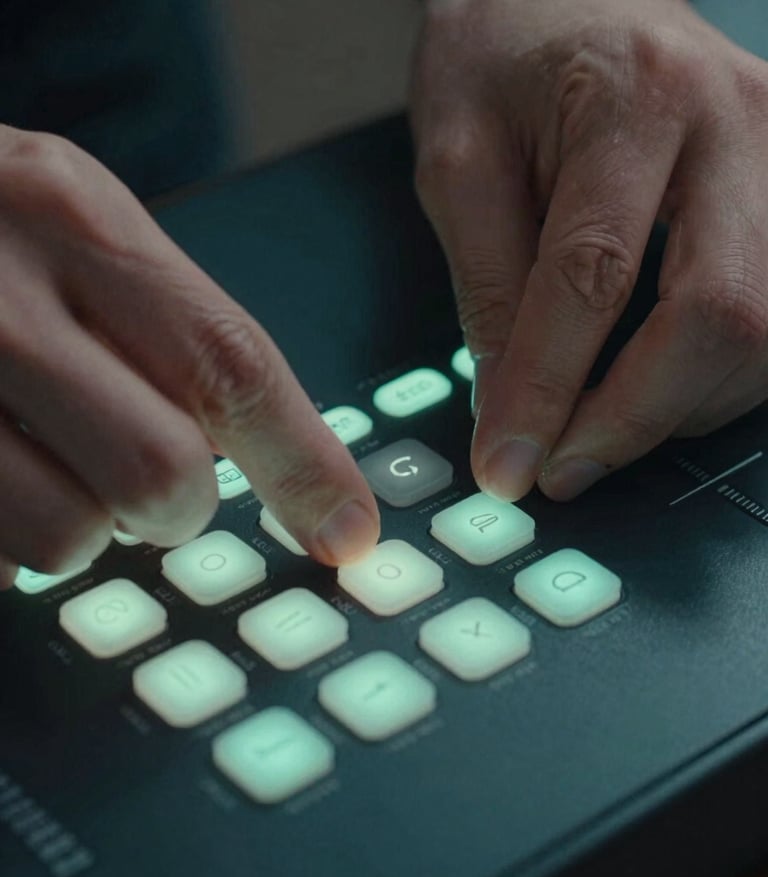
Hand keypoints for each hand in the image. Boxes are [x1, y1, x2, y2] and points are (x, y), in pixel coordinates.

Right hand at [0, 127, 378, 587]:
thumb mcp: (74, 230)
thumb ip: (170, 330)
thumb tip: (278, 460)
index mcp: (76, 214)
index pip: (233, 365)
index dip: (306, 466)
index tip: (347, 531)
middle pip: (162, 474)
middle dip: (174, 506)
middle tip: (147, 479)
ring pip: (68, 537)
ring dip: (85, 525)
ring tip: (52, 463)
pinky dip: (11, 537)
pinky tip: (3, 468)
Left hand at [411, 0, 767, 500]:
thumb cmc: (504, 60)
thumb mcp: (458, 159)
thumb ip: (487, 285)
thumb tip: (511, 407)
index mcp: (633, 99)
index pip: (595, 276)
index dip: (550, 390)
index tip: (509, 465)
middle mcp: (737, 123)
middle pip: (721, 315)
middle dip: (636, 418)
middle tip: (563, 468)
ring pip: (767, 333)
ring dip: (679, 408)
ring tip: (599, 425)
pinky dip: (716, 381)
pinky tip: (659, 387)